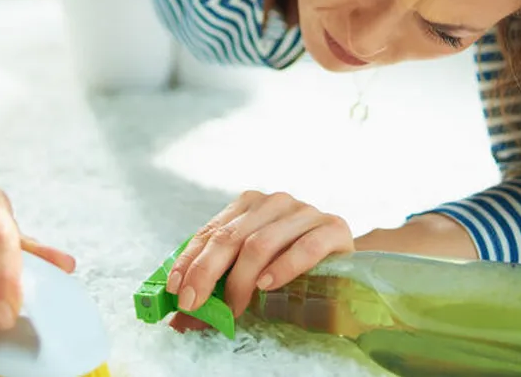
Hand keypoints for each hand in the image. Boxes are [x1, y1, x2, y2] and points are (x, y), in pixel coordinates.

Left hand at [165, 191, 353, 324]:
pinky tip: (266, 286)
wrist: (345, 261)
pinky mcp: (332, 227)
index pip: (211, 232)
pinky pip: (304, 247)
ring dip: (241, 281)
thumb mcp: (250, 272)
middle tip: (194, 304)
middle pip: (230, 237)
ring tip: (234, 309)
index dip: (189, 261)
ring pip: (261, 243)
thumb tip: (180, 320)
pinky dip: (282, 268)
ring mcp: (304, 211)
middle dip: (206, 273)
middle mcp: (274, 202)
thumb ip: (218, 287)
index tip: (176, 289)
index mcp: (249, 205)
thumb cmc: (290, 265)